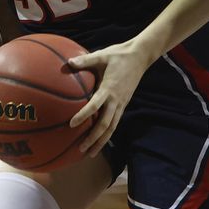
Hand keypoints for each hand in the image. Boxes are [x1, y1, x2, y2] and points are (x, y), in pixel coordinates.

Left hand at [66, 41, 152, 157]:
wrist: (140, 57)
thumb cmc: (118, 55)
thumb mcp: (101, 55)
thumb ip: (85, 61)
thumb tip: (68, 63)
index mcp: (109, 89)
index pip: (95, 106)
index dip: (84, 115)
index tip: (72, 124)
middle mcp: (116, 100)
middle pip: (105, 125)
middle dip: (94, 139)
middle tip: (81, 149)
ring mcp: (121, 104)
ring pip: (111, 128)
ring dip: (101, 141)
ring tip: (90, 152)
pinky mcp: (124, 104)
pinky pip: (115, 122)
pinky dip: (107, 133)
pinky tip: (99, 140)